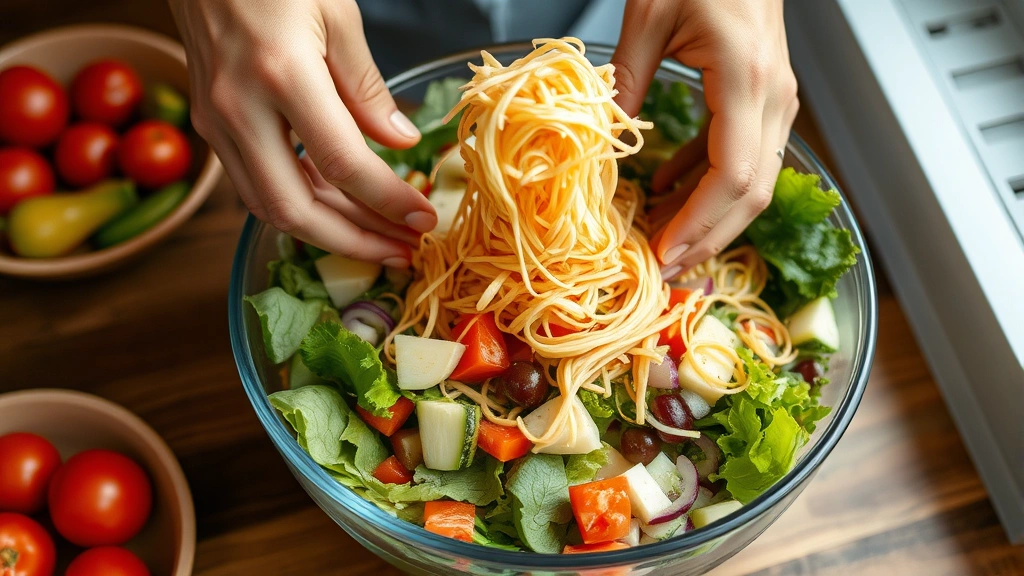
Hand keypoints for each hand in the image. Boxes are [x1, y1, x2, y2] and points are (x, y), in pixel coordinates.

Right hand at [169, 0, 436, 266]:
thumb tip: (401, 145)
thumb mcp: (336, 14)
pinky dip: (300, 203)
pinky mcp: (208, 123)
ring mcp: (214, 121)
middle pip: (293, 209)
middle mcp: (237, 108)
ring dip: (327, 231)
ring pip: (268, 206)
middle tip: (401, 252)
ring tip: (379, 239)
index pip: (342, 164)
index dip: (387, 200)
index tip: (423, 220)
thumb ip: (367, 88)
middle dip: (353, 242)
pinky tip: (338, 207)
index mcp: (280, 75)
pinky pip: (254, 183)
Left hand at [611, 0, 797, 276]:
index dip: (699, 225)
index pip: (733, 176)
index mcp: (746, 79)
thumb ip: (625, 78)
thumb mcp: (649, 14)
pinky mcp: (763, 99)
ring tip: (659, 242)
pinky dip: (704, 182)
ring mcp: (775, 101)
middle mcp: (773, 98)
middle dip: (708, 239)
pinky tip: (666, 192)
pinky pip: (741, 156)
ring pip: (751, 183)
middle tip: (663, 271)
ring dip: (707, 219)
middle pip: (751, 193)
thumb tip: (602, 140)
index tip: (662, 255)